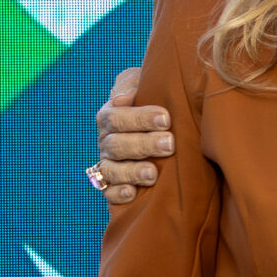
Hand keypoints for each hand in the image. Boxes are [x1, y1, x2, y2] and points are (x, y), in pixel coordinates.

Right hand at [95, 67, 172, 204]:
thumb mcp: (147, 85)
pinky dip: (118, 193)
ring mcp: (109, 165)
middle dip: (143, 144)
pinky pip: (108, 192)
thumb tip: (123, 98)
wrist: (169, 130)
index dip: (139, 118)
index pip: (117, 116)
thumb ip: (133, 83)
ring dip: (132, 172)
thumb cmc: (159, 103)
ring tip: (153, 173)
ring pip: (112, 170)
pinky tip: (133, 193)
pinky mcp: (112, 186)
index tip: (166, 118)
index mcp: (111, 116)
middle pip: (116, 144)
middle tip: (170, 144)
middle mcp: (107, 141)